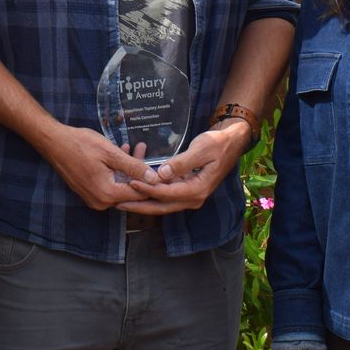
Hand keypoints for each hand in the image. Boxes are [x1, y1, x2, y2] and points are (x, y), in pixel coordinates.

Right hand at [41, 124, 153, 210]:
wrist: (54, 143)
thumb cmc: (80, 145)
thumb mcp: (110, 153)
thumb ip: (133, 167)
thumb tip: (154, 178)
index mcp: (107, 194)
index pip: (139, 194)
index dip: (153, 181)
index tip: (162, 168)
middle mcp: (101, 202)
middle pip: (130, 190)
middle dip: (141, 172)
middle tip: (146, 151)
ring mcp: (93, 199)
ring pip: (120, 186)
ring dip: (129, 169)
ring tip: (136, 148)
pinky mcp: (89, 192)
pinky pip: (110, 185)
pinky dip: (118, 172)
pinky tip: (122, 154)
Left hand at [116, 120, 253, 214]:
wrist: (230, 142)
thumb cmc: (217, 144)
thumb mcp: (201, 149)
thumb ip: (181, 163)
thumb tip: (161, 174)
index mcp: (197, 190)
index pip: (167, 194)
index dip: (147, 190)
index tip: (131, 183)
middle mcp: (193, 198)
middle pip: (162, 206)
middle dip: (139, 206)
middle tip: (118, 203)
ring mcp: (190, 195)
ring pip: (162, 204)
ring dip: (143, 202)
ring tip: (123, 200)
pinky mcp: (186, 190)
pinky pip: (166, 196)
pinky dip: (151, 194)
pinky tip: (137, 190)